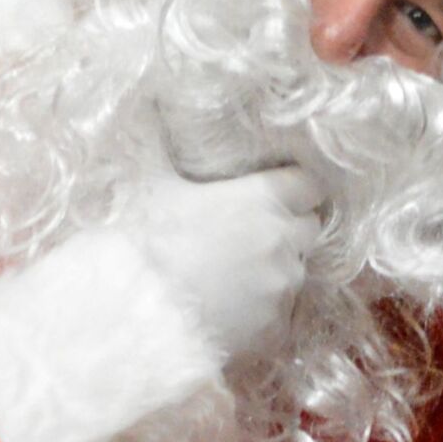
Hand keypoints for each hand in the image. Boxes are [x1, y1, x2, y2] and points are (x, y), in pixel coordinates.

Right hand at [125, 164, 327, 364]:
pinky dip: (264, 315)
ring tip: (234, 280)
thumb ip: (163, 148)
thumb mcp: (152, 184)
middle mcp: (283, 240)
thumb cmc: (141, 242)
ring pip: (295, 273)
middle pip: (309, 227)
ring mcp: (283, 288)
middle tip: (250, 236)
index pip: (309, 184)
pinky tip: (232, 314)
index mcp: (262, 199)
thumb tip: (152, 110)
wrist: (133, 316)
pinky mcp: (276, 330)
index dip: (294, 188)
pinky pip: (282, 317)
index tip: (277, 193)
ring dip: (275, 272)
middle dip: (288, 229)